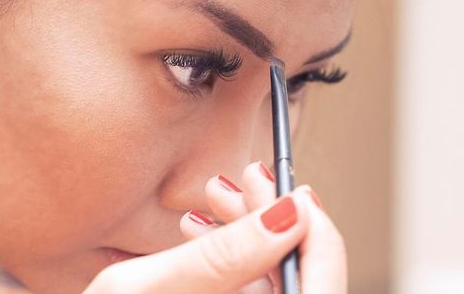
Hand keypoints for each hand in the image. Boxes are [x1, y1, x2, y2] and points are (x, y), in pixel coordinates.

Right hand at [82, 161, 346, 293]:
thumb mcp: (142, 289)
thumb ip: (220, 256)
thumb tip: (286, 216)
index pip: (321, 282)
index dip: (317, 230)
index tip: (289, 190)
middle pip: (299, 277)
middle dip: (273, 220)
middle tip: (244, 180)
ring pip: (273, 280)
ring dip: (250, 233)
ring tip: (213, 197)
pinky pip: (249, 293)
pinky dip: (232, 260)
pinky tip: (201, 231)